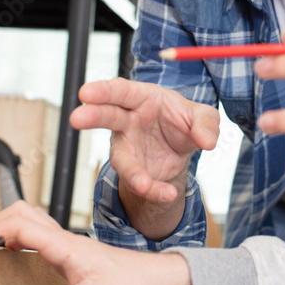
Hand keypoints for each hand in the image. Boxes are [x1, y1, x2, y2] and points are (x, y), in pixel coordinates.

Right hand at [0, 202, 191, 284]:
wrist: (153, 281)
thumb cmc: (129, 284)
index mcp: (64, 244)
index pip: (20, 224)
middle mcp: (64, 239)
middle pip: (22, 213)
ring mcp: (68, 244)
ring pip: (31, 221)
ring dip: (7, 226)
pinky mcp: (72, 253)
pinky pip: (39, 236)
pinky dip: (20, 238)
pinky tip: (16, 254)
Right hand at [70, 79, 218, 238]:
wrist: (181, 149)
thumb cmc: (184, 121)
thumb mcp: (202, 117)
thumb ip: (207, 123)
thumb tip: (208, 141)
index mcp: (143, 98)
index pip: (120, 90)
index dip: (102, 90)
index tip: (86, 92)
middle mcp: (128, 120)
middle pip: (106, 116)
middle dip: (91, 116)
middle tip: (76, 118)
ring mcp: (128, 146)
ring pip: (122, 158)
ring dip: (131, 172)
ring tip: (143, 185)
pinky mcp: (134, 170)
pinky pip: (140, 180)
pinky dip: (154, 189)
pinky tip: (167, 194)